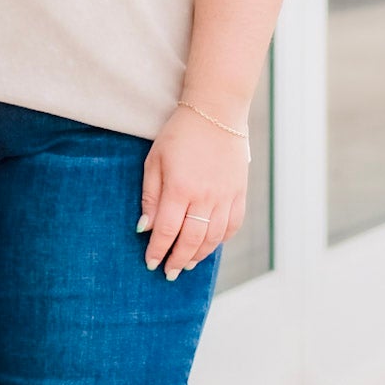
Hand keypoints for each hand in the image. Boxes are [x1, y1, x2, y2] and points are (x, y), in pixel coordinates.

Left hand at [139, 104, 248, 275]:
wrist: (216, 112)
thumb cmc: (180, 134)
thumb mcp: (155, 161)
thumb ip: (151, 196)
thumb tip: (145, 228)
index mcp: (180, 188)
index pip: (167, 230)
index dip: (158, 250)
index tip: (151, 263)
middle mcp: (205, 196)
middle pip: (191, 239)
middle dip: (178, 259)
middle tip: (169, 272)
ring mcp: (225, 195)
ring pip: (214, 237)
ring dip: (199, 254)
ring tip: (188, 263)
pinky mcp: (239, 192)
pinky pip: (233, 224)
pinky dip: (222, 239)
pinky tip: (211, 244)